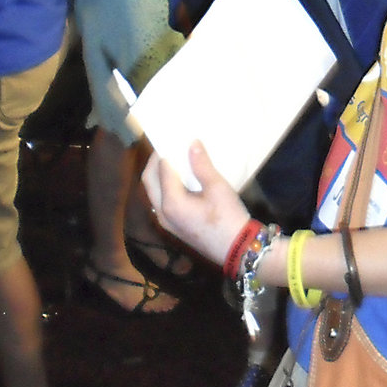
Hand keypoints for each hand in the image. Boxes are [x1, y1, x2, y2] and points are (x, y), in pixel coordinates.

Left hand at [142, 140, 250, 265]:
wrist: (237, 250)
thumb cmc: (228, 217)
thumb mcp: (218, 188)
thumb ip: (202, 165)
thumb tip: (192, 143)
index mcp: (171, 202)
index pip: (161, 169)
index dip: (165, 151)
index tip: (172, 137)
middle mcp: (162, 212)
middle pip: (149, 181)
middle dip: (155, 162)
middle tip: (168, 146)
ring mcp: (166, 222)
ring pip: (153, 193)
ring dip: (158, 175)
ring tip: (174, 159)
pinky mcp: (174, 226)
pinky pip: (161, 201)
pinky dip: (165, 187)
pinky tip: (180, 180)